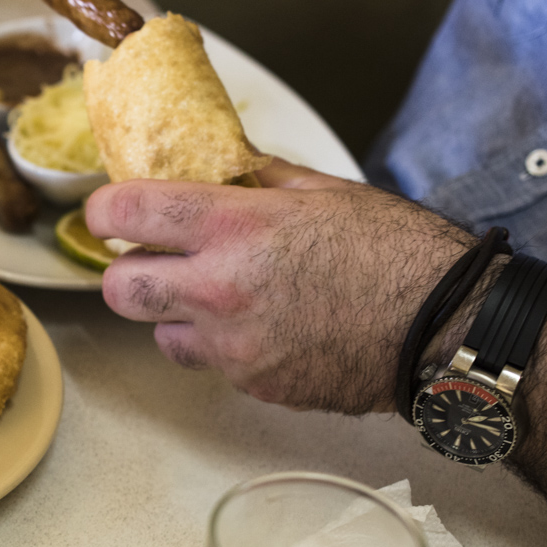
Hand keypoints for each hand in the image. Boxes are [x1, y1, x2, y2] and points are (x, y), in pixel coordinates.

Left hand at [88, 159, 475, 413]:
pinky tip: (259, 328)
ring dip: (172, 316)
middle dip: (125, 273)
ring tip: (213, 299)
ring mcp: (232, 343)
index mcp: (234, 226)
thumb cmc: (396, 253)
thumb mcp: (326, 192)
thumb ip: (259, 180)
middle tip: (149, 263)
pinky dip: (220, 348)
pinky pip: (209, 364)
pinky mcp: (250, 382)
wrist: (443, 327)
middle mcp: (220, 287)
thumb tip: (221, 164)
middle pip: (117, 289)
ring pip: (157, 334)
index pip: (128, 213)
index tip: (105, 214)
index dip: (103, 212)